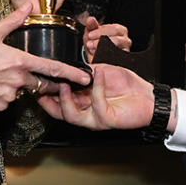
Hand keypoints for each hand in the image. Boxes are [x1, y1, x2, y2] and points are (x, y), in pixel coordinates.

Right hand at [0, 4, 91, 110]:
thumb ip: (14, 19)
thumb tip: (28, 7)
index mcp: (20, 61)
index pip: (53, 68)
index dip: (72, 74)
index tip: (86, 78)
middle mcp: (18, 80)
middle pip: (43, 84)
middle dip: (50, 83)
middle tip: (46, 78)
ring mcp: (9, 95)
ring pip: (24, 91)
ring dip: (20, 85)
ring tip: (2, 74)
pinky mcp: (0, 105)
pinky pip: (10, 100)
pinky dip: (6, 93)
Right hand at [38, 64, 154, 130]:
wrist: (147, 96)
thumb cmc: (126, 86)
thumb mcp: (100, 72)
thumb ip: (85, 71)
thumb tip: (69, 64)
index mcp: (81, 101)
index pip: (57, 101)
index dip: (45, 93)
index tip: (38, 81)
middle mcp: (86, 112)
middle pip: (58, 112)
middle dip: (47, 101)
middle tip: (41, 87)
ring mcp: (95, 118)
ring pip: (71, 116)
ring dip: (65, 99)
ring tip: (64, 83)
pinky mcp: (107, 119)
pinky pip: (96, 104)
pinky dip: (96, 88)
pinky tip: (98, 75)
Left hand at [82, 16, 130, 60]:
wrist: (95, 57)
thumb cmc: (96, 43)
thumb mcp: (92, 33)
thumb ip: (92, 25)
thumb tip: (90, 19)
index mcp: (120, 30)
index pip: (115, 29)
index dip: (101, 31)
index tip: (90, 35)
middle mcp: (125, 41)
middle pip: (117, 39)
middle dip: (101, 41)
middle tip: (90, 43)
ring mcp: (125, 51)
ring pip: (117, 50)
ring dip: (102, 50)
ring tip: (92, 50)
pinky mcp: (122, 60)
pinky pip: (115, 59)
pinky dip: (105, 58)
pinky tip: (97, 56)